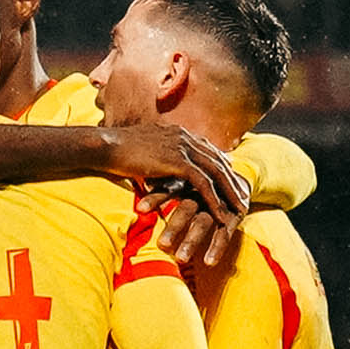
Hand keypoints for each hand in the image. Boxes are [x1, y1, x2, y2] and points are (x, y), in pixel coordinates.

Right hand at [102, 118, 252, 218]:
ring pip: (216, 172)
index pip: (208, 150)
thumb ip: (156, 157)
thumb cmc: (115, 151)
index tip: (231, 181)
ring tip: (241, 209)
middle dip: (233, 180)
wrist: (104, 146)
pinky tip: (221, 215)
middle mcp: (184, 137)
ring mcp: (182, 147)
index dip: (221, 166)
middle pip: (218, 160)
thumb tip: (155, 169)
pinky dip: (215, 200)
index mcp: (178, 133)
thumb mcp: (142, 151)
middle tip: (244, 197)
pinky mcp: (177, 162)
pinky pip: (203, 184)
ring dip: (231, 192)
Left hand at [146, 179, 250, 290]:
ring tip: (180, 259)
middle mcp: (203, 192)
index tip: (140, 209)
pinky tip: (208, 262)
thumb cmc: (197, 184)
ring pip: (204, 223)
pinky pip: (225, 233)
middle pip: (187, 208)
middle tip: (162, 245)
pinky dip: (217, 247)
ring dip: (192, 240)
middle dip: (174, 226)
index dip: (155, 197)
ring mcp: (219, 204)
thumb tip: (132, 187)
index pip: (169, 188)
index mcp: (189, 181)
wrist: (236, 179)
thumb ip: (159, 186)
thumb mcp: (179, 182)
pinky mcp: (234, 215)